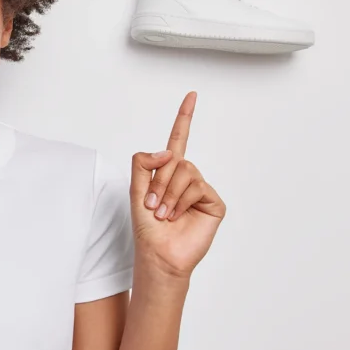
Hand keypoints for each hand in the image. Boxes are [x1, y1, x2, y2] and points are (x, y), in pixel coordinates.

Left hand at [130, 92, 225, 280]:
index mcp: (167, 171)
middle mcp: (186, 177)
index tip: (192, 95)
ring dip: (169, 194)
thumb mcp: (135, 190)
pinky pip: (198, 187)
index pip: (178, 139)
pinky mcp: (213, 202)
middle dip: (159, 182)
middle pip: (175, 159)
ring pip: (186, 171)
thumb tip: (169, 151)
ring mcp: (201, 189)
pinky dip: (182, 200)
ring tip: (164, 213)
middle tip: (153, 205)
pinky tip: (178, 215)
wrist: (159, 253)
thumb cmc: (147, 227)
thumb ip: (143, 163)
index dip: (185, 117)